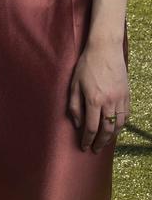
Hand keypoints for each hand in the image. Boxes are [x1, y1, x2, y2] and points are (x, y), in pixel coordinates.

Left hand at [68, 35, 129, 152]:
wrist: (105, 49)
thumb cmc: (86, 65)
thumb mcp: (74, 84)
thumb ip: (74, 105)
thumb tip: (76, 123)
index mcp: (93, 100)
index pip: (91, 127)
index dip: (87, 140)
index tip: (84, 147)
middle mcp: (109, 102)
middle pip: (107, 130)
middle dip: (100, 142)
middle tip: (95, 149)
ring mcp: (120, 99)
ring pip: (118, 125)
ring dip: (112, 136)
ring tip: (105, 142)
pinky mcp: (127, 95)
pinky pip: (126, 115)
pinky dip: (121, 125)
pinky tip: (115, 127)